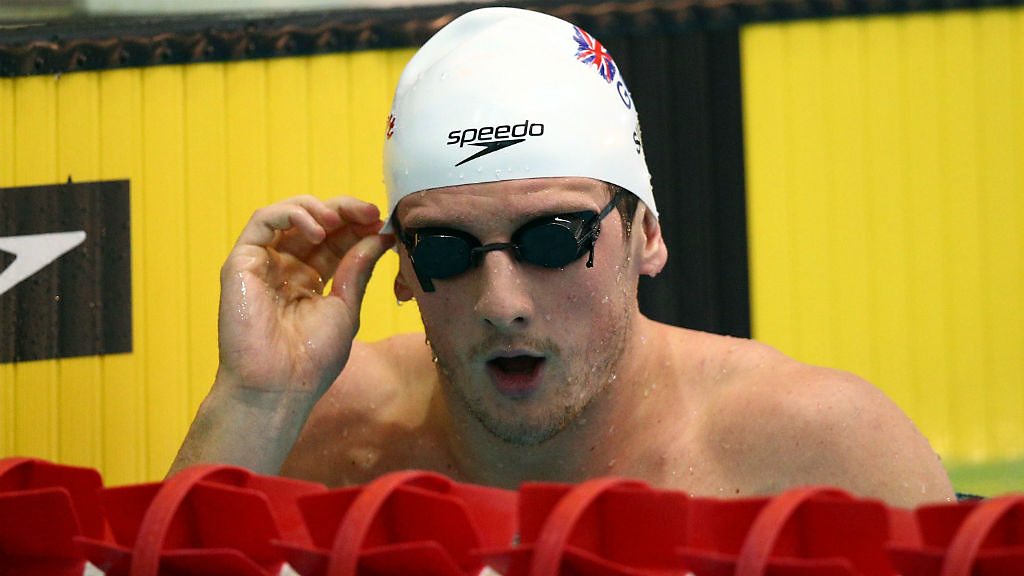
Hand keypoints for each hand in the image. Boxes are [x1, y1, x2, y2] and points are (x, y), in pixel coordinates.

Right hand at [216, 195, 394, 402]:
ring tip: (341, 220)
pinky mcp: (242, 261)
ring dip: (319, 209)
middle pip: (315, 224)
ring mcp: (263, 263)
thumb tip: (380, 237)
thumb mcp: (345, 308)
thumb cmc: (311, 359)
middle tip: (370, 212)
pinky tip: (318, 229)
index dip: (357, 227)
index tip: (382, 222)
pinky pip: (263, 221)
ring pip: (288, 215)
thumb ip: (357, 269)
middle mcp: (286, 268)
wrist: (277, 386)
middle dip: (344, 212)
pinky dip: (292, 214)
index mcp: (310, 280)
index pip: (335, 241)